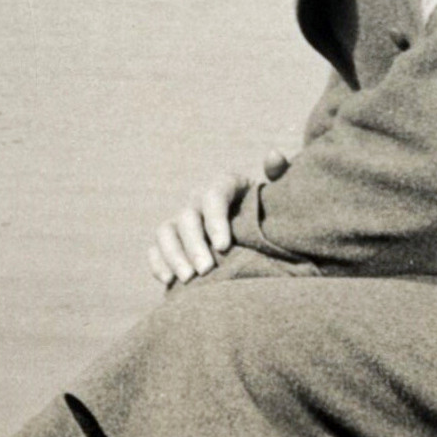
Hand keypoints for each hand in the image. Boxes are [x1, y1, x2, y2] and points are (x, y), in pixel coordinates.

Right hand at [147, 149, 289, 287]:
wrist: (263, 238)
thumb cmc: (273, 215)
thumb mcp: (279, 196)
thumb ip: (280, 175)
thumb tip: (273, 155)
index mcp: (226, 185)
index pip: (214, 196)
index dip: (215, 220)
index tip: (223, 247)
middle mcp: (200, 200)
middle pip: (188, 217)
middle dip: (193, 244)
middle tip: (205, 270)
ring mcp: (183, 220)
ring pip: (166, 232)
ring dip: (173, 255)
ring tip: (188, 279)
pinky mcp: (172, 241)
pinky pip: (156, 249)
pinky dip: (158, 263)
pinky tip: (170, 281)